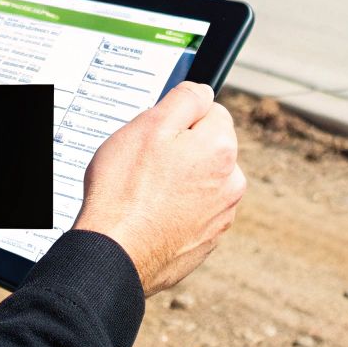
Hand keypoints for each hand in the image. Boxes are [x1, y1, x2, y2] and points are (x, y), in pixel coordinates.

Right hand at [71, 82, 245, 295]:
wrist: (116, 254)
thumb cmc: (125, 190)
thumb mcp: (149, 125)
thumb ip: (185, 100)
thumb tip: (204, 92)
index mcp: (222, 150)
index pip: (210, 112)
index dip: (178, 118)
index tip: (156, 134)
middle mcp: (231, 184)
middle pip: (206, 148)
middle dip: (180, 150)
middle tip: (144, 164)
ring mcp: (220, 217)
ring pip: (198, 181)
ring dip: (177, 181)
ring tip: (143, 193)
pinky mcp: (205, 242)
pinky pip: (191, 212)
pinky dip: (174, 210)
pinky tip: (148, 216)